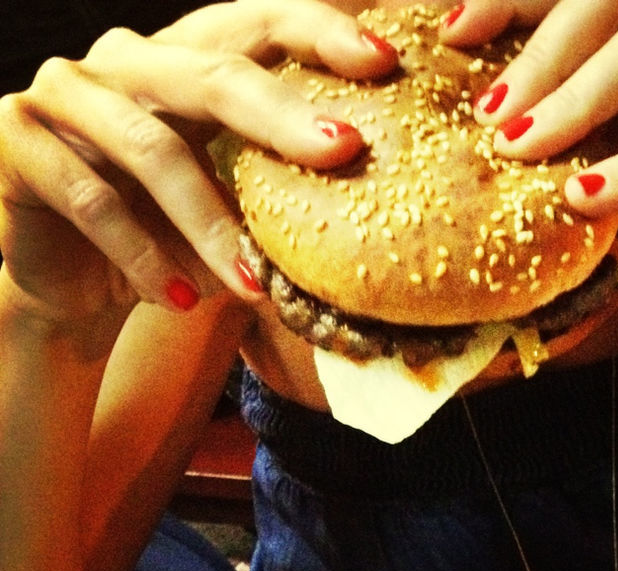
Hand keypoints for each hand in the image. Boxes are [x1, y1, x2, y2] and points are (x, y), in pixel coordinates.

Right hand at [0, 0, 397, 322]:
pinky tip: (182, 301)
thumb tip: (379, 203)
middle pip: (211, 72)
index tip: (384, 64)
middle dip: (282, 115)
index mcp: (182, 61)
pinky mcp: (17, 142)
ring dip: (211, 225)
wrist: (69, 285)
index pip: (254, 25)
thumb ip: (275, 188)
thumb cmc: (162, 240)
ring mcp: (64, 93)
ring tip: (255, 289)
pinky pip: (91, 201)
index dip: (317, 33)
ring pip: (152, 149)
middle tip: (344, 151)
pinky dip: (143, 258)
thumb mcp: (226, 206)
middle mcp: (124, 61)